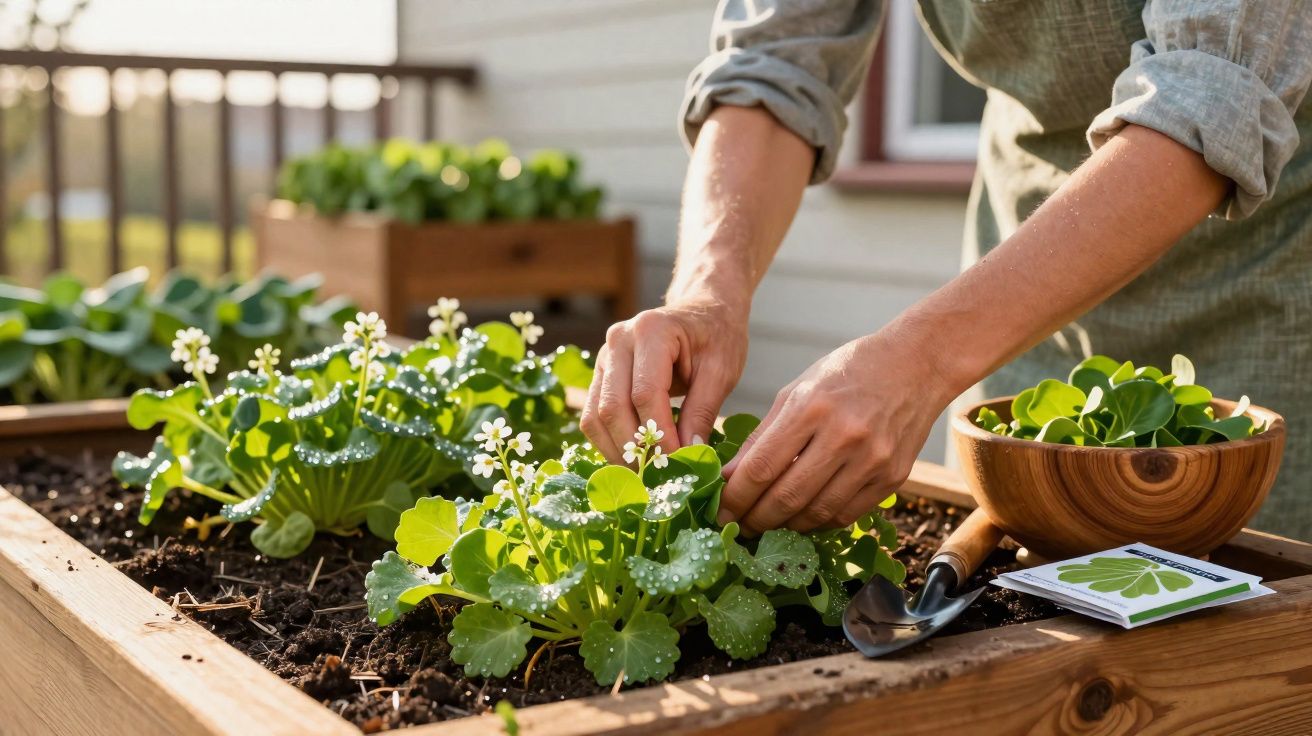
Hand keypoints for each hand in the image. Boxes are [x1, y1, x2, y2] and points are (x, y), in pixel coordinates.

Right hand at [581, 299, 747, 462]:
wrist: (703, 311)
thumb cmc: (717, 336)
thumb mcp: (721, 371)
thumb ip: (703, 412)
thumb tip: (689, 456)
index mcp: (651, 330)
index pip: (645, 394)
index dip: (659, 435)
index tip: (679, 464)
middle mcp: (618, 340)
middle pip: (612, 407)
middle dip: (634, 449)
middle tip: (659, 479)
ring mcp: (604, 356)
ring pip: (594, 416)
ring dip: (617, 451)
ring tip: (645, 475)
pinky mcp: (600, 374)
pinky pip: (592, 415)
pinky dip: (610, 442)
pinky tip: (634, 459)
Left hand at [719, 330, 950, 535]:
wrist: (916, 365)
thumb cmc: (848, 372)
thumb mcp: (797, 390)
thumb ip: (762, 436)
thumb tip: (729, 478)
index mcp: (811, 407)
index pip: (762, 467)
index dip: (735, 497)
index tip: (720, 512)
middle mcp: (844, 436)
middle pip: (787, 497)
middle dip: (755, 519)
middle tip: (739, 526)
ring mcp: (872, 460)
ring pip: (816, 513)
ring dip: (785, 526)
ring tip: (767, 524)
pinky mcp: (893, 478)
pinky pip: (846, 515)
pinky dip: (818, 522)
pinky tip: (802, 517)